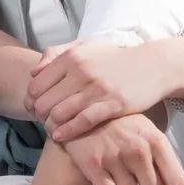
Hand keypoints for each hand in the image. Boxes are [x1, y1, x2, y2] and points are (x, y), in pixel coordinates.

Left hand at [23, 39, 168, 141]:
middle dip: (39, 116)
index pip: (36, 84)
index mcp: (72, 57)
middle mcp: (81, 71)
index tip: (34, 109)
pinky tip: (60, 137)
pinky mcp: (112, 104)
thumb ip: (58, 54)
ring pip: (59, 114)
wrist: (152, 66)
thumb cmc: (115, 59)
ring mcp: (97, 88)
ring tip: (52, 131)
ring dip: (50, 126)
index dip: (31, 100)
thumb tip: (34, 71)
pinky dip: (66, 132)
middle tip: (42, 122)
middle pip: (44, 102)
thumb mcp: (87, 47)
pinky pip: (81, 122)